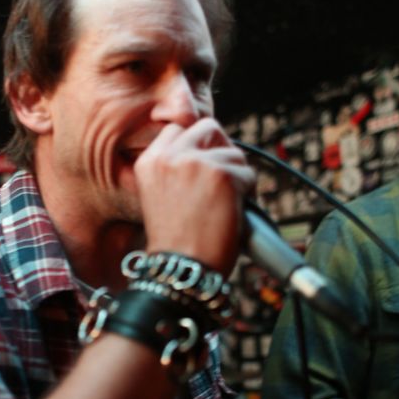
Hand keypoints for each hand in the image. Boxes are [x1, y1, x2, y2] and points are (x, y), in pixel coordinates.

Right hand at [135, 119, 255, 275]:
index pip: (179, 129)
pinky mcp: (222, 174)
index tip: (205, 167)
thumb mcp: (162, 197)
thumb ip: (179, 169)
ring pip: (233, 152)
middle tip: (223, 181)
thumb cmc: (176, 245)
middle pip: (209, 128)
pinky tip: (232, 214)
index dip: (199, 146)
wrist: (180, 270)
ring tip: (224, 206)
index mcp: (149, 162)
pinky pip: (248, 173)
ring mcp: (195, 162)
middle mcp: (169, 156)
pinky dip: (248, 194)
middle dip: (222, 151)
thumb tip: (213, 150)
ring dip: (237, 177)